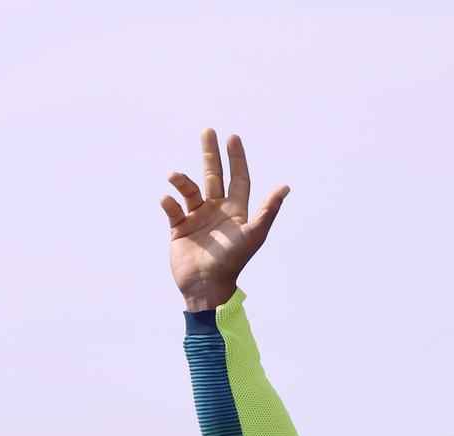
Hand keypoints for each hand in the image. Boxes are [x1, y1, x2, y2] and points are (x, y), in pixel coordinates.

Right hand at [161, 130, 289, 310]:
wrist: (206, 286)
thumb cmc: (233, 261)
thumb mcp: (253, 234)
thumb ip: (268, 210)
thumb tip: (285, 186)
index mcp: (235, 210)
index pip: (238, 178)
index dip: (237, 158)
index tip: (233, 137)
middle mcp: (216, 210)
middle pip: (213, 176)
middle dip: (211, 154)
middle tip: (208, 131)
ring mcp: (197, 218)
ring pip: (189, 190)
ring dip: (182, 180)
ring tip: (174, 176)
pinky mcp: (179, 229)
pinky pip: (172, 209)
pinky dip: (169, 202)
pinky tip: (167, 199)